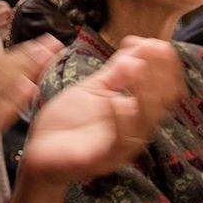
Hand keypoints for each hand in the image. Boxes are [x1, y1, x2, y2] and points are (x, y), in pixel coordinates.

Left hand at [23, 37, 185, 183]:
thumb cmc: (67, 121)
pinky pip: (119, 141)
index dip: (163, 65)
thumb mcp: (92, 89)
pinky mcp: (103, 159)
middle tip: (151, 49)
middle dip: (160, 74)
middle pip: (162, 104)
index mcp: (134, 111)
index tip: (152, 42)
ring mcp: (121, 146)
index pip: (163, 88)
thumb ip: (115, 73)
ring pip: (145, 122)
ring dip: (144, 92)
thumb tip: (139, 48)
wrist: (40, 151)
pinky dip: (118, 119)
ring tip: (136, 67)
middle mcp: (134, 129)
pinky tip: (111, 99)